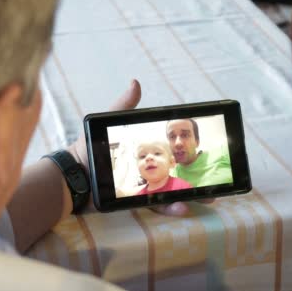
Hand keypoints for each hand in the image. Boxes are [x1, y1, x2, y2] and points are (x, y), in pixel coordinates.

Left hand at [67, 79, 214, 215]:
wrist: (73, 175)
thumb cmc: (89, 147)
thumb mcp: (109, 123)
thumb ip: (123, 106)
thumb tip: (136, 82)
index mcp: (146, 151)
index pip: (172, 151)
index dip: (190, 154)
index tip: (207, 153)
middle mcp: (148, 169)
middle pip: (179, 174)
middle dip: (201, 181)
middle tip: (218, 183)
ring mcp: (143, 186)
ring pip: (173, 192)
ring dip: (192, 196)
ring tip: (208, 199)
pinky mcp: (135, 200)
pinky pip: (156, 204)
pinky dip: (171, 207)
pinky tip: (182, 208)